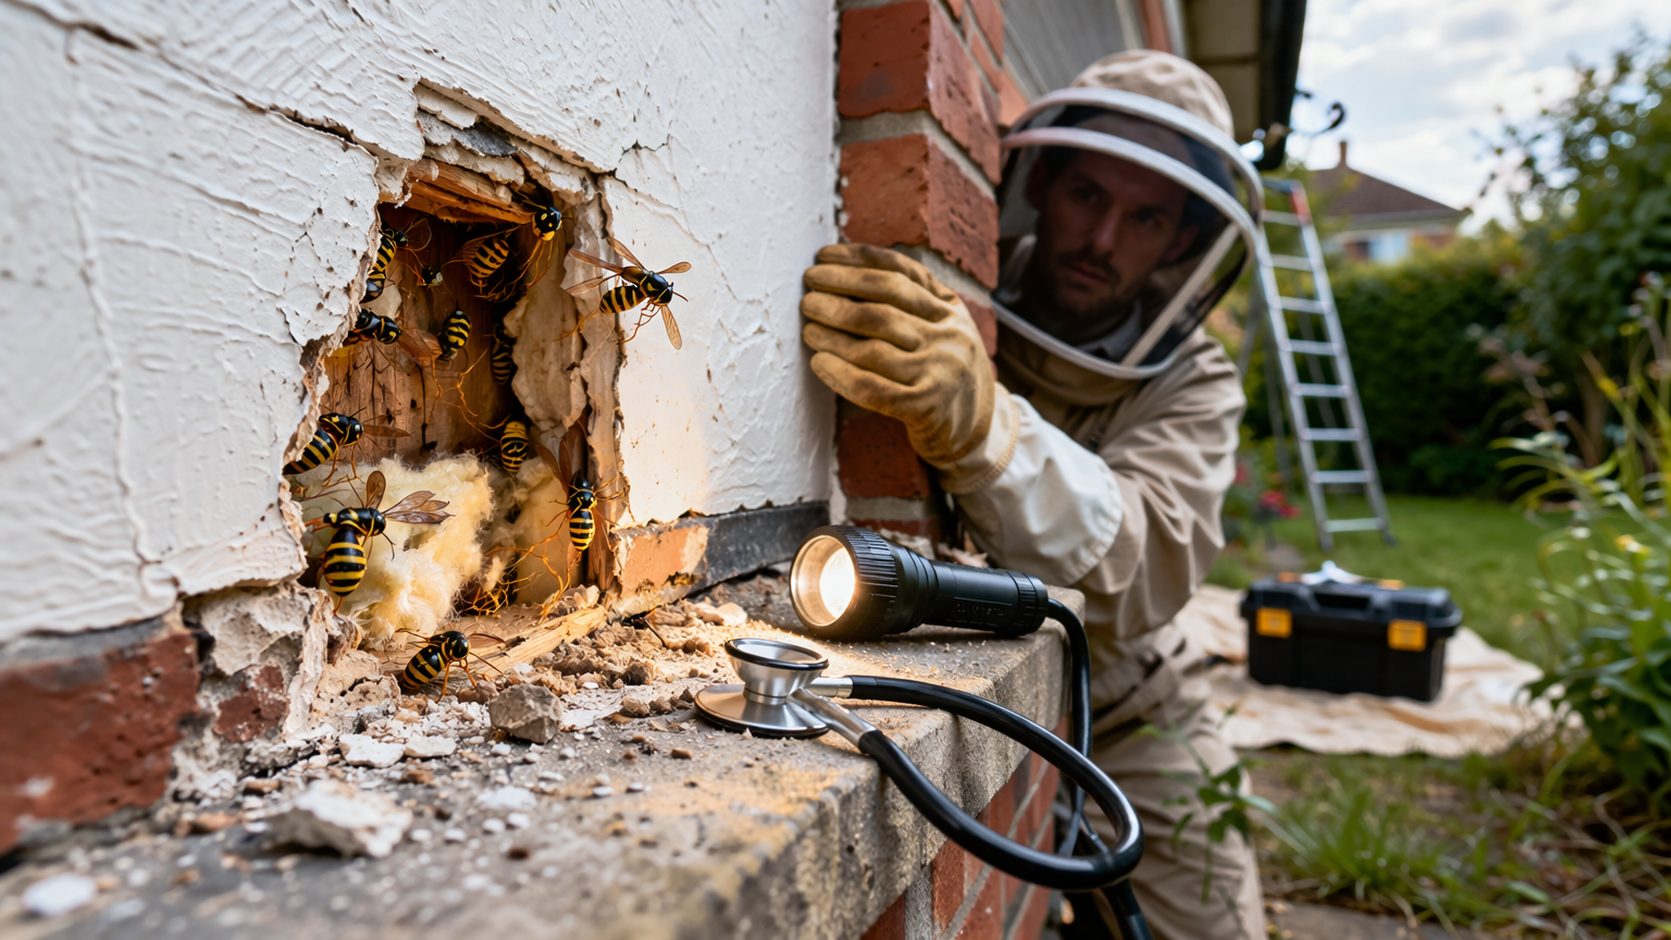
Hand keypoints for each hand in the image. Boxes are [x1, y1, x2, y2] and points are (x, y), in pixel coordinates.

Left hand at [801, 244, 993, 466]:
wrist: (977, 428)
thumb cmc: (943, 371)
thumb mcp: (942, 326)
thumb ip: (911, 298)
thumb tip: (846, 268)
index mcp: (950, 309)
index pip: (899, 272)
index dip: (856, 261)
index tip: (821, 258)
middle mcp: (949, 335)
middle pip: (882, 307)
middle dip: (838, 296)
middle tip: (807, 295)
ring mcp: (939, 372)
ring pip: (873, 348)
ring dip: (832, 335)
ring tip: (808, 329)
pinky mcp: (926, 408)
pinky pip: (872, 389)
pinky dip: (840, 375)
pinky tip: (819, 363)